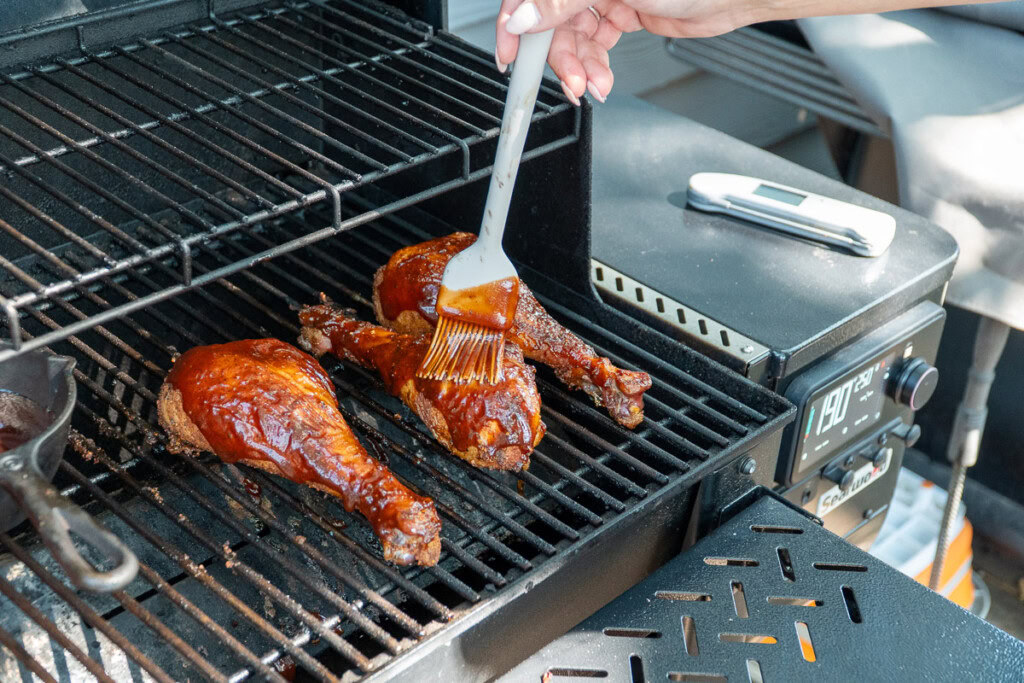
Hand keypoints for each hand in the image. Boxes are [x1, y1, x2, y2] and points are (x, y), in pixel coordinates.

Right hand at [495, 0, 759, 102]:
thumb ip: (562, 1)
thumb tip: (522, 16)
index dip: (515, 23)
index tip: (509, 55)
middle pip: (550, 21)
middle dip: (559, 58)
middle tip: (571, 83)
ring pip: (572, 38)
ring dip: (580, 68)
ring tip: (595, 86)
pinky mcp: (620, 13)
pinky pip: (593, 45)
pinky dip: (595, 66)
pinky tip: (602, 79)